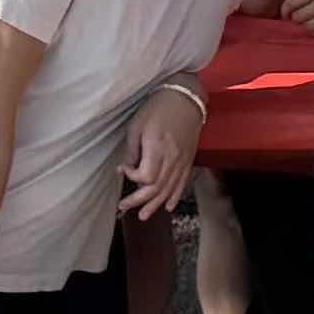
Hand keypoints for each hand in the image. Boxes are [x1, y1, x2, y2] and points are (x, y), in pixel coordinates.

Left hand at [120, 88, 206, 223]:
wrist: (185, 97)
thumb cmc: (158, 107)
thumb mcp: (137, 124)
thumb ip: (132, 149)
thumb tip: (125, 168)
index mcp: (158, 147)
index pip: (146, 176)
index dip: (132, 177)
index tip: (124, 169)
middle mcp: (173, 157)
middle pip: (157, 187)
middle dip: (139, 200)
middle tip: (124, 207)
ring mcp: (183, 160)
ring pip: (169, 189)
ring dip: (155, 204)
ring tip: (143, 215)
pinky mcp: (189, 159)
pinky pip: (182, 182)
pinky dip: (174, 196)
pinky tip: (167, 206)